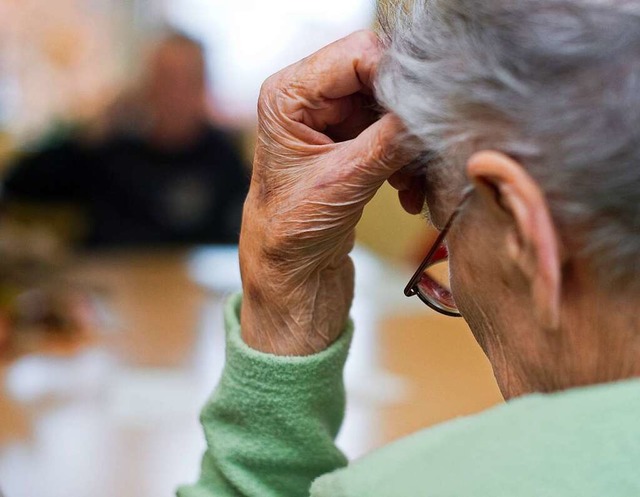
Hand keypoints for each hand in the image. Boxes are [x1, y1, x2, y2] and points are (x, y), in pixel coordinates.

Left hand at [240, 30, 415, 354]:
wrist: (291, 278)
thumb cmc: (291, 237)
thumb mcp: (344, 182)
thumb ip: (391, 139)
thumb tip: (435, 108)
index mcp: (287, 96)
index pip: (357, 55)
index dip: (396, 77)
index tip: (426, 109)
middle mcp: (306, 100)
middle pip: (378, 78)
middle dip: (406, 115)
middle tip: (424, 149)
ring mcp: (330, 122)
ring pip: (391, 109)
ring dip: (409, 144)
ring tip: (412, 183)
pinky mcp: (350, 145)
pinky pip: (393, 135)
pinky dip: (407, 161)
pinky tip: (407, 193)